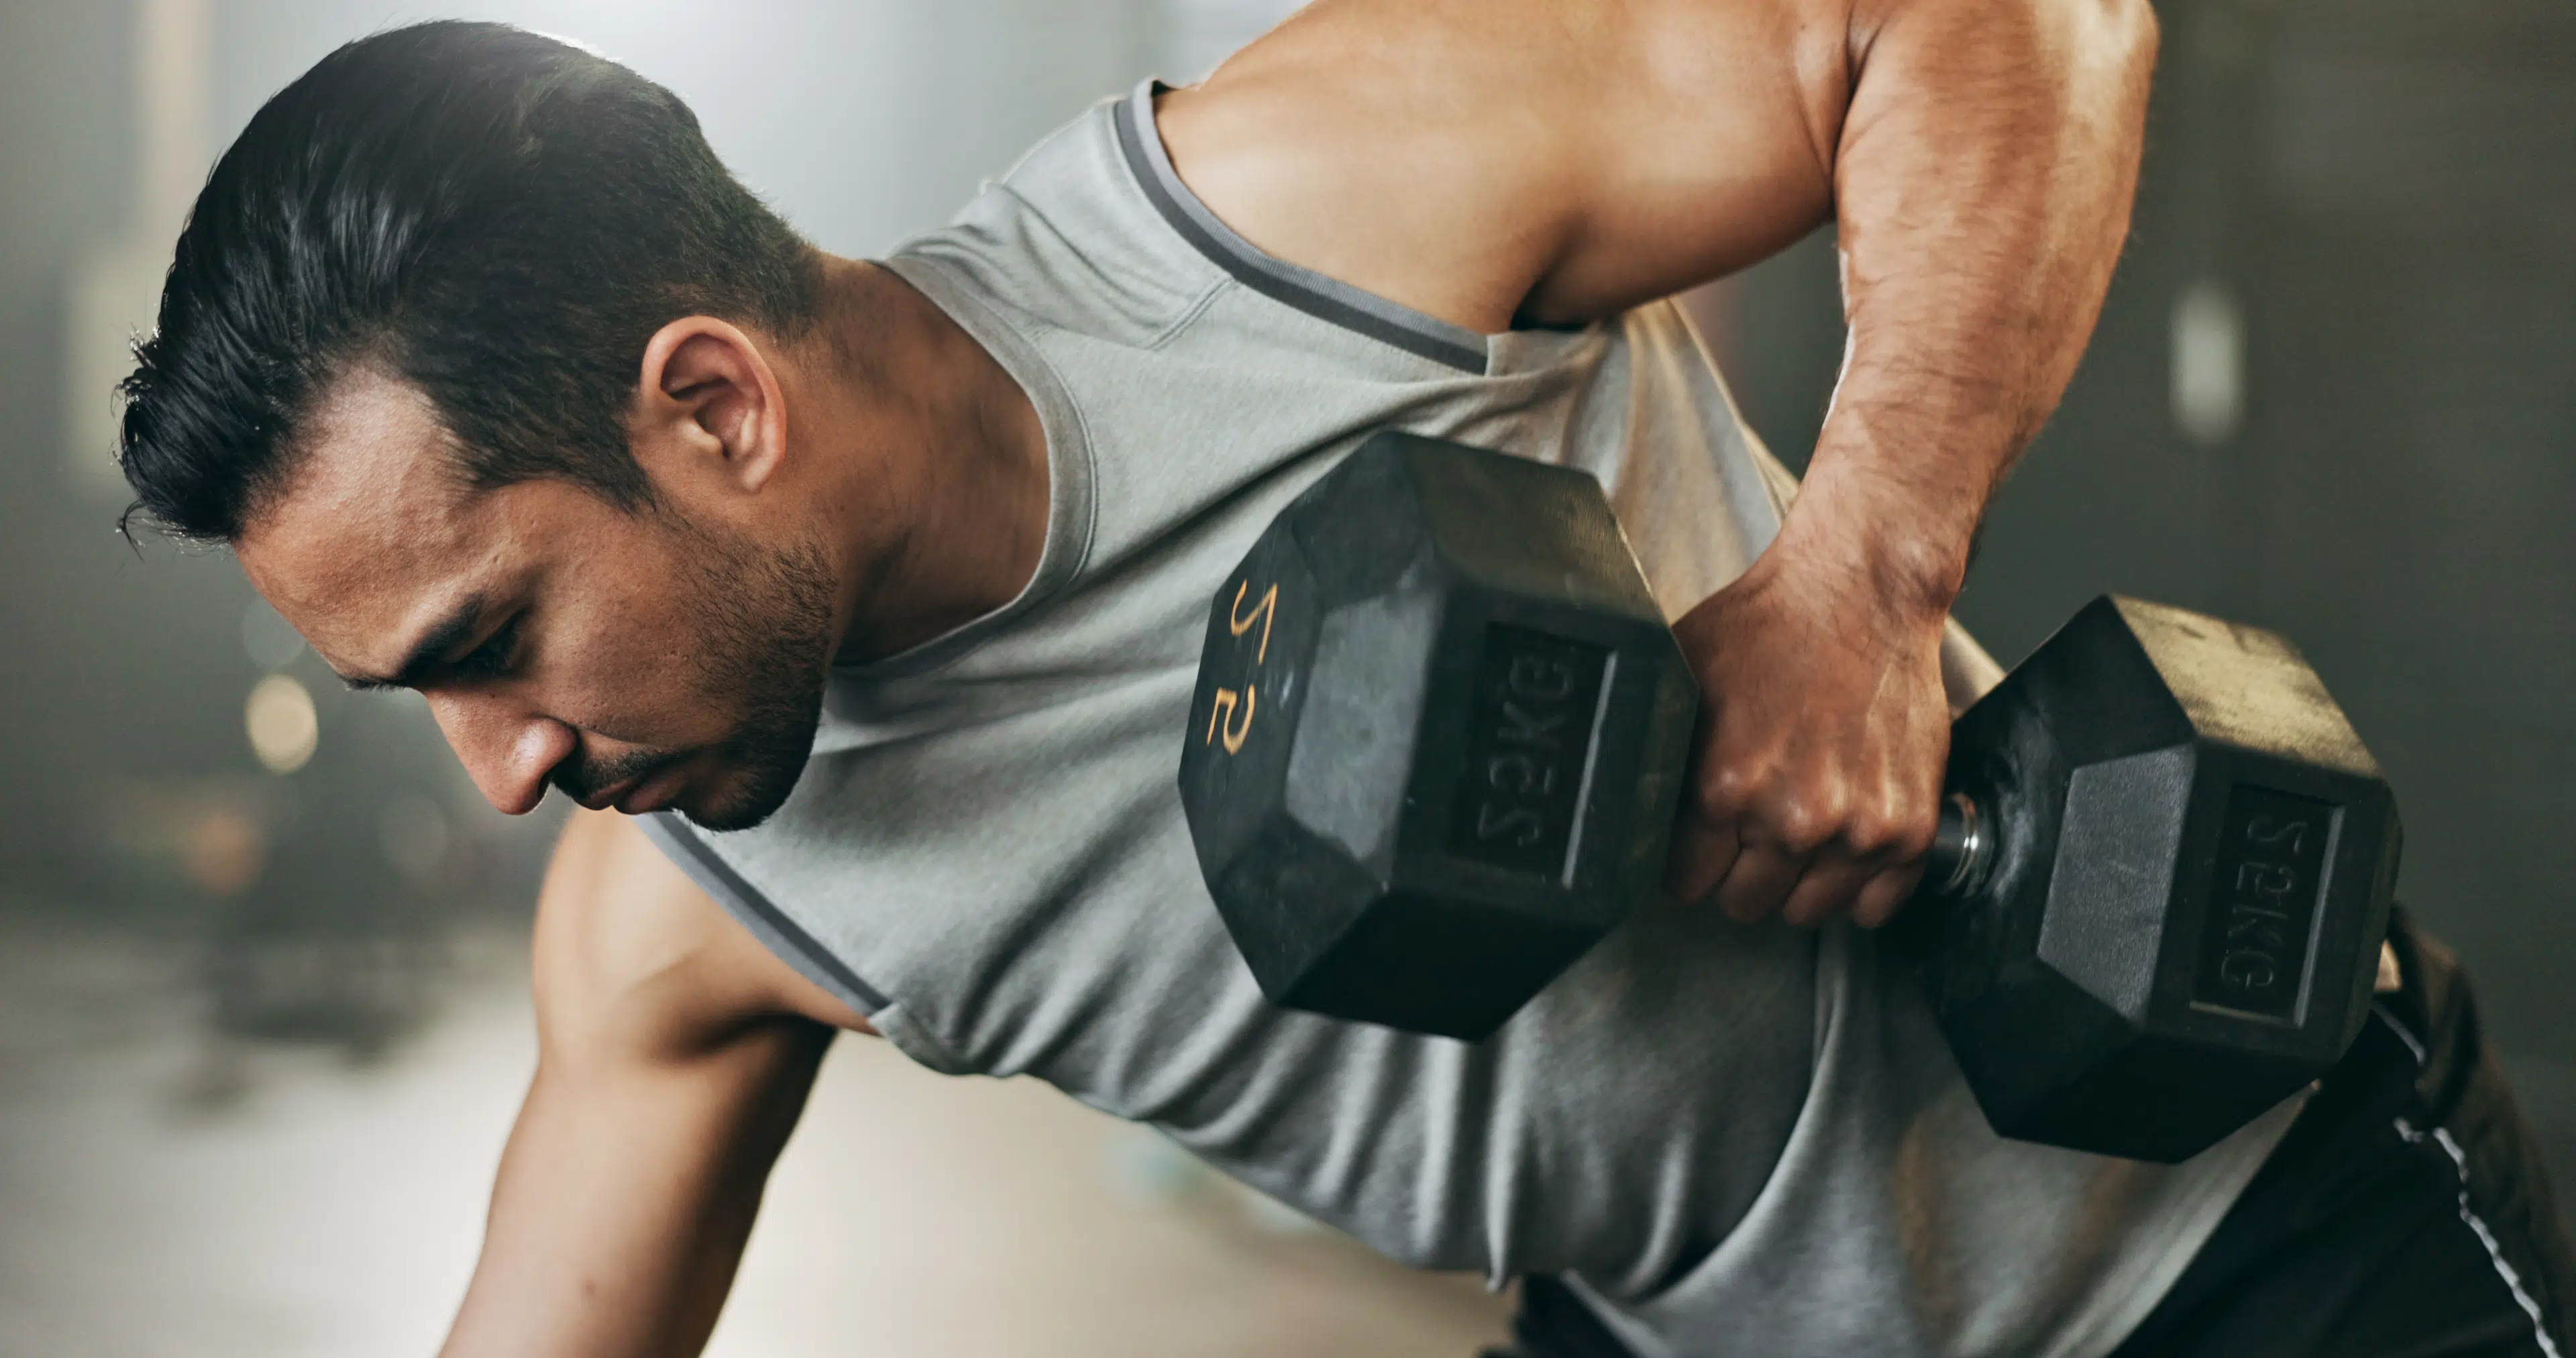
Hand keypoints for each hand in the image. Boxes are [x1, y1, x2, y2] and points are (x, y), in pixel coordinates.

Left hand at [1664, 544, 1954, 929]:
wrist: (1861, 594)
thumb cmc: (1770, 627)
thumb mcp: (1681, 679)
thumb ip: (1659, 752)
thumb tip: (1622, 803)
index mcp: (1727, 788)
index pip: (1684, 882)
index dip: (1687, 861)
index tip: (1697, 844)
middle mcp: (1795, 818)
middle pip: (1743, 903)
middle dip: (1737, 871)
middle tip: (1747, 829)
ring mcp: (1859, 829)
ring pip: (1806, 912)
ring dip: (1795, 881)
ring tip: (1794, 831)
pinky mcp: (1910, 829)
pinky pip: (1874, 908)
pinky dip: (1855, 889)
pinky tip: (1838, 850)